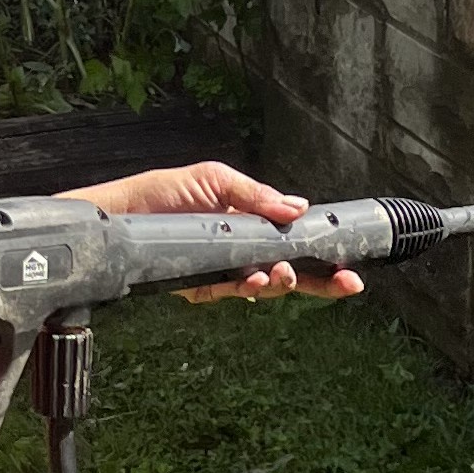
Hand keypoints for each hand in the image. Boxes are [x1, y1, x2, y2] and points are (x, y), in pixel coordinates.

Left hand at [69, 161, 365, 303]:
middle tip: (341, 282)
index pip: (298, 246)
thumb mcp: (216, 179)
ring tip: (282, 275)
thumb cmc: (166, 191)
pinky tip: (255, 281)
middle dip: (319, 283)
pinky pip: (230, 292)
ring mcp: (226, 272)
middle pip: (292, 274)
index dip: (326, 260)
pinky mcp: (202, 286)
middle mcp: (246, 253)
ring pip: (264, 288)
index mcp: (255, 226)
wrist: (123, 211)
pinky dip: (246, 288)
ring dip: (280, 284)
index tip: (350, 268)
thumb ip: (256, 196)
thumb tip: (298, 206)